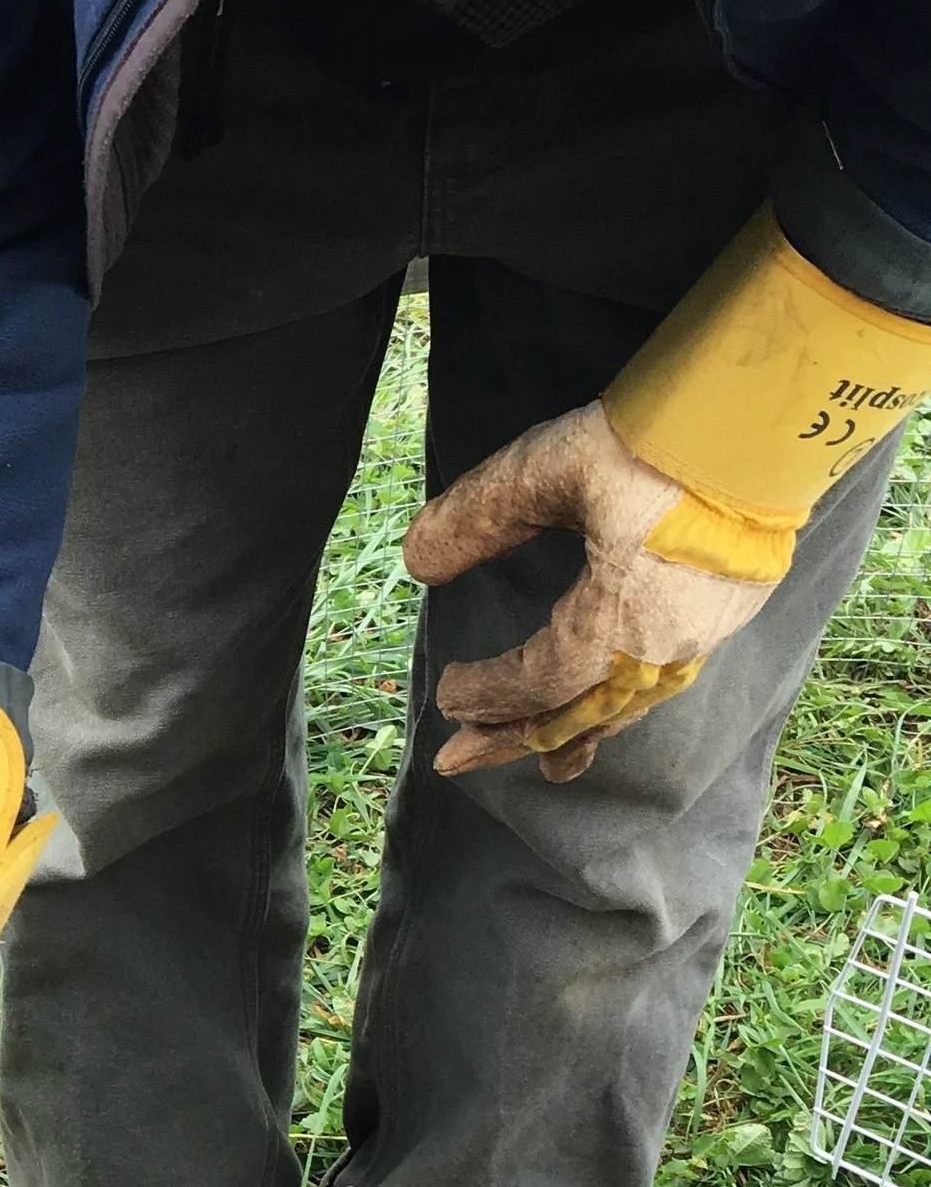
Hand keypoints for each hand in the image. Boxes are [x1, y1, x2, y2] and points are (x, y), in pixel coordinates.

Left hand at [402, 403, 782, 781]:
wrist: (770, 421)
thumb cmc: (656, 442)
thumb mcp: (547, 470)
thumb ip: (477, 518)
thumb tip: (416, 561)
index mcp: (617, 622)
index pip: (538, 681)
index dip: (489, 695)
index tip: (448, 693)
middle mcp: (663, 646)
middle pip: (577, 714)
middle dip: (514, 740)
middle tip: (457, 763)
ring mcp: (704, 633)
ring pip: (627, 707)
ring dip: (576, 734)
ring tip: (545, 764)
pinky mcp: (731, 610)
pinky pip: (666, 682)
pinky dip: (629, 708)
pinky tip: (622, 707)